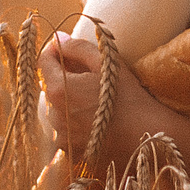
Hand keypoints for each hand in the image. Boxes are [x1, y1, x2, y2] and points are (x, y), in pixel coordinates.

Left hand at [37, 29, 181, 168]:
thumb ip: (78, 48)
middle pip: (49, 86)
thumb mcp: (106, 64)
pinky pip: (65, 129)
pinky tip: (94, 119)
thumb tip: (57, 39)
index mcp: (58, 89)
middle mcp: (53, 114)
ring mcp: (60, 135)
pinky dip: (74, 121)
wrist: (147, 135)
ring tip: (94, 100)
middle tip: (88, 75)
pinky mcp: (70, 150)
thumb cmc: (129, 96)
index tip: (67, 49)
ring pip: (57, 108)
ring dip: (68, 100)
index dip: (54, 52)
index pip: (43, 62)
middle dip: (63, 77)